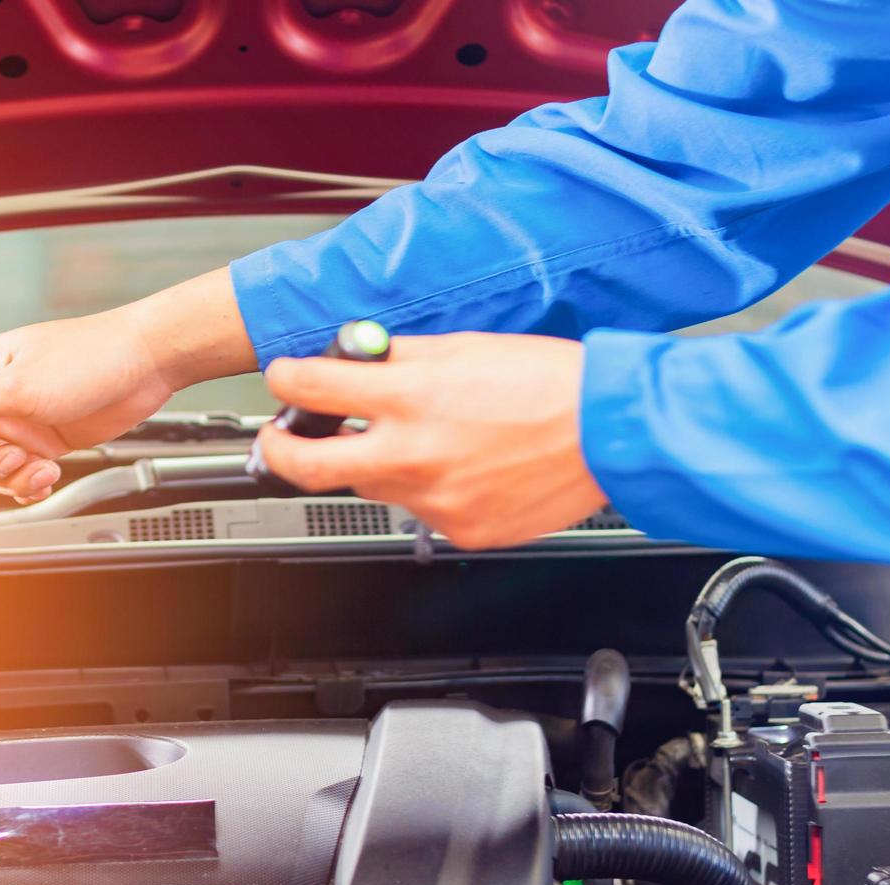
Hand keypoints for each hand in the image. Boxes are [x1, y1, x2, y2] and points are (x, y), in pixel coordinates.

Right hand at [0, 268, 254, 500]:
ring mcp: (17, 421)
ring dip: (12, 479)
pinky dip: (30, 484)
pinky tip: (49, 475)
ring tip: (41, 467)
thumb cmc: (89, 356)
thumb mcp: (20, 385)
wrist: (146, 363)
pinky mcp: (42, 441)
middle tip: (14, 459)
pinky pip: (19, 475)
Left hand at [256, 332, 607, 548]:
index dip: (286, 381)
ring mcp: (434, 500)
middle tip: (278, 440)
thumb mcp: (463, 348)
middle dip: (280, 451)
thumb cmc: (550, 383)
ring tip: (419, 438)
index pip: (313, 389)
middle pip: (309, 466)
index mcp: (411, 399)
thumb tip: (357, 358)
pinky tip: (463, 465)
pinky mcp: (460, 530)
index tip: (284, 379)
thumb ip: (400, 358)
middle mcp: (414, 455)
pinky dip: (427, 488)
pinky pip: (421, 510)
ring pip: (373, 486)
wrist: (611, 430)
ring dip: (376, 463)